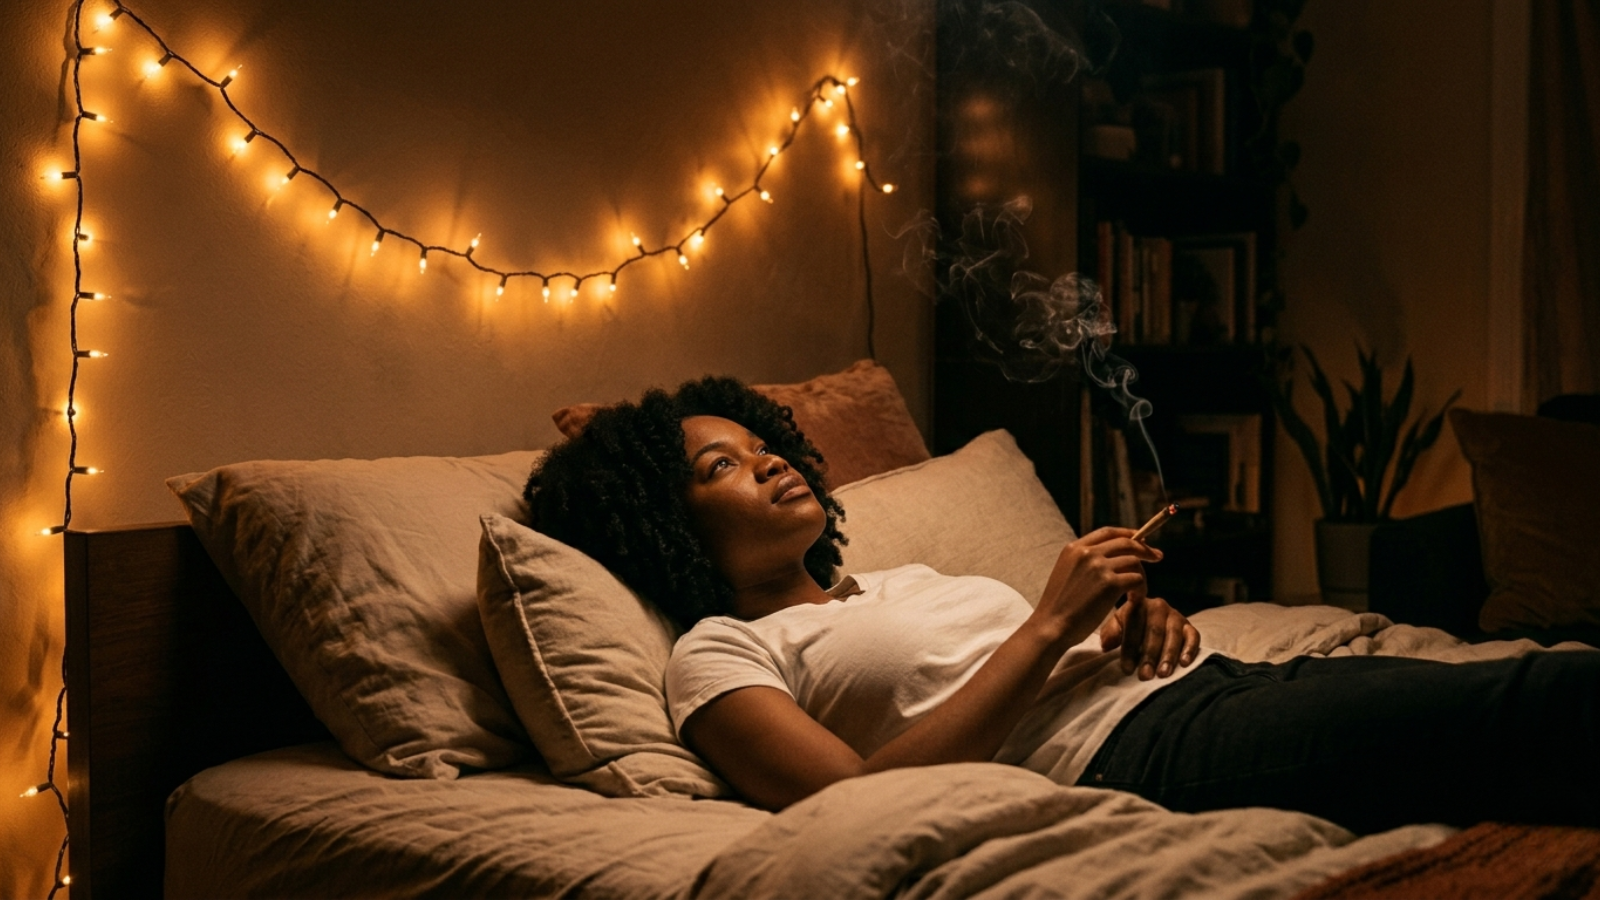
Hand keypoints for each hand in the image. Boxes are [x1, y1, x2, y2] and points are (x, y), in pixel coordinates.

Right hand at [1032, 527, 1163, 647]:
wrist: (1051, 626)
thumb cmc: (1059, 608)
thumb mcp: (1066, 573)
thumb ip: (1085, 562)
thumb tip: (1111, 559)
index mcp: (1074, 548)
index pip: (1108, 532)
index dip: (1128, 534)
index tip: (1142, 540)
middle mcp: (1087, 553)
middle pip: (1126, 543)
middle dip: (1145, 549)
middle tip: (1157, 557)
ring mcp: (1099, 566)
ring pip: (1134, 562)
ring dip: (1141, 577)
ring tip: (1137, 593)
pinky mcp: (1110, 583)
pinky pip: (1136, 579)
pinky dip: (1140, 590)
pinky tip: (1134, 601)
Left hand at [1099, 593, 1200, 679]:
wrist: (1148, 619)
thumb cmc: (1130, 626)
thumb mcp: (1117, 625)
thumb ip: (1111, 633)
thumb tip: (1106, 645)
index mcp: (1137, 604)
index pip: (1133, 625)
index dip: (1130, 648)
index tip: (1126, 669)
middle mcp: (1158, 607)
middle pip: (1154, 632)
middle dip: (1149, 656)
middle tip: (1145, 675)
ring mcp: (1176, 616)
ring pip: (1174, 635)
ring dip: (1168, 656)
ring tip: (1163, 674)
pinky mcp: (1189, 626)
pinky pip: (1193, 636)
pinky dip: (1190, 649)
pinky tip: (1184, 663)